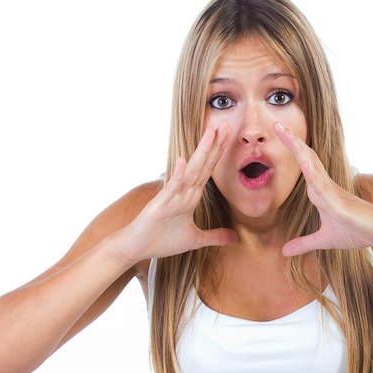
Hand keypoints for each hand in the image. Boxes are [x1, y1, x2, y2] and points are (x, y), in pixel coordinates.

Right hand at [119, 124, 237, 262]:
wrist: (136, 248)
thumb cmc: (161, 240)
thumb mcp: (195, 239)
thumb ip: (215, 236)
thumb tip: (236, 238)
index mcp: (191, 196)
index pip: (208, 170)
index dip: (219, 153)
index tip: (229, 135)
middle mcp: (182, 191)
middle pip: (202, 164)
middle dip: (214, 145)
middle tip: (225, 123)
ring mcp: (171, 196)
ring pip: (190, 171)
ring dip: (200, 152)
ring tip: (210, 132)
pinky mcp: (159, 205)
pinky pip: (170, 188)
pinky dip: (177, 175)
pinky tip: (182, 161)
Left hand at [274, 122, 372, 256]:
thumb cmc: (358, 231)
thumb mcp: (325, 240)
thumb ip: (304, 244)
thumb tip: (284, 251)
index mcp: (321, 191)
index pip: (304, 166)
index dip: (292, 151)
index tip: (278, 135)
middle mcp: (326, 186)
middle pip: (306, 158)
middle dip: (291, 141)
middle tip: (275, 124)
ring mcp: (333, 192)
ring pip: (312, 165)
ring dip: (297, 149)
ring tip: (283, 132)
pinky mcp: (340, 202)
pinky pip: (323, 186)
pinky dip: (312, 174)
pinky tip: (303, 163)